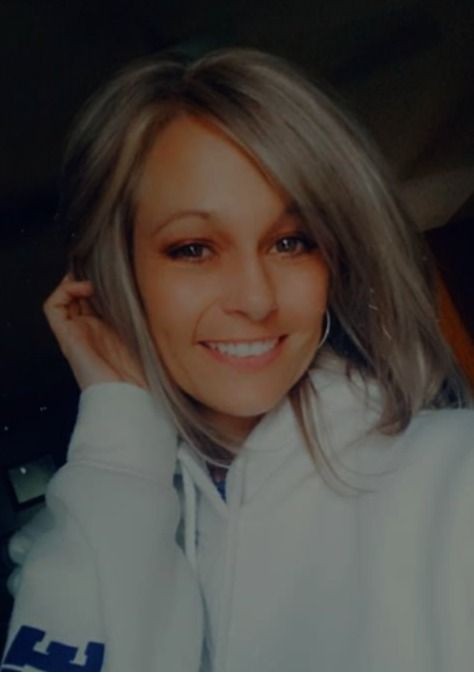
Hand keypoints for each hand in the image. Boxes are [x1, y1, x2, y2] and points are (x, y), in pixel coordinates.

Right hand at [43, 272, 147, 391]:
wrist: (132, 397)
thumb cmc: (147, 372)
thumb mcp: (154, 335)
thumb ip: (150, 315)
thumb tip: (157, 288)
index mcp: (112, 330)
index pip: (101, 298)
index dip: (104, 281)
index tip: (119, 267)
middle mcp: (92, 330)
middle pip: (82, 295)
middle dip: (90, 276)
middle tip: (105, 264)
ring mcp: (78, 333)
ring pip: (66, 298)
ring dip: (76, 281)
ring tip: (95, 275)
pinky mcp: (67, 337)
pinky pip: (53, 307)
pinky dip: (64, 291)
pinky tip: (85, 287)